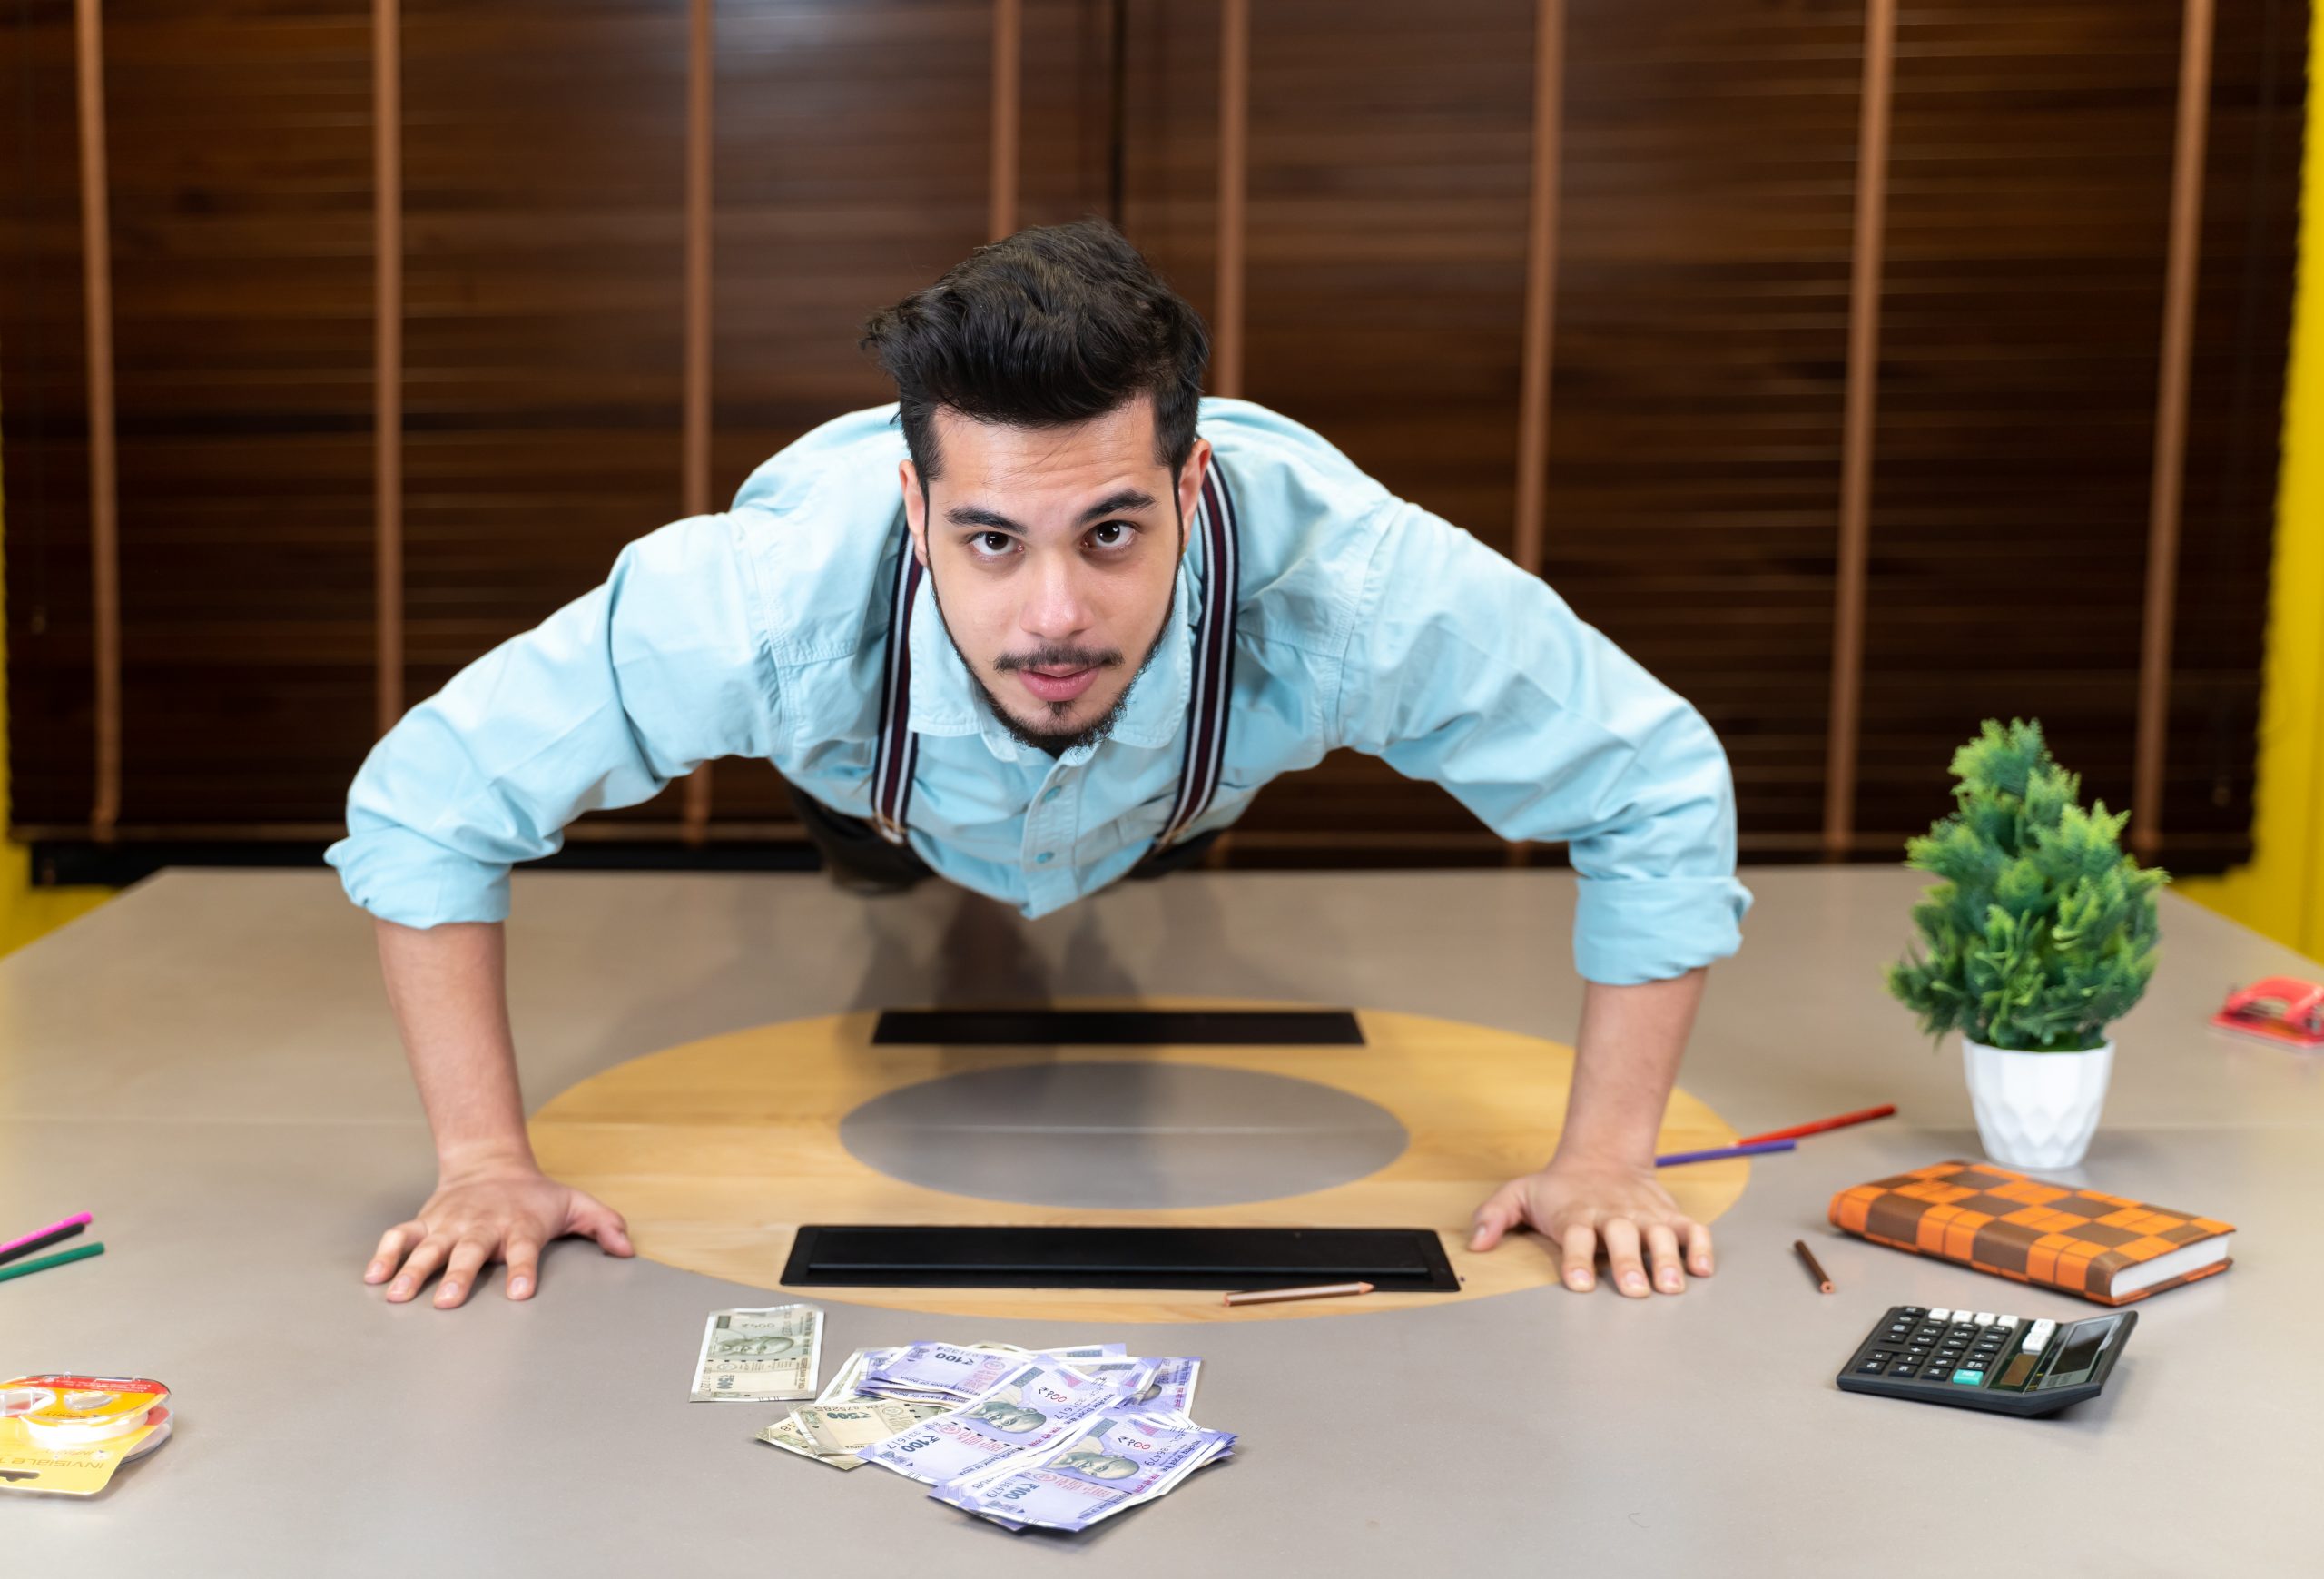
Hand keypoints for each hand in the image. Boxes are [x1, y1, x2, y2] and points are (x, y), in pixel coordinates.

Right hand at [364, 1159, 635, 1307]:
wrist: (490, 1165)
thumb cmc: (535, 1196)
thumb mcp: (575, 1204)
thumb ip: (603, 1225)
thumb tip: (627, 1249)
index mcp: (519, 1225)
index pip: (524, 1250)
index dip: (523, 1271)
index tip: (520, 1294)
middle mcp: (482, 1226)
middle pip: (470, 1252)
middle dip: (458, 1277)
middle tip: (446, 1303)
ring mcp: (449, 1224)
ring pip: (428, 1247)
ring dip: (413, 1271)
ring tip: (397, 1297)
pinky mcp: (425, 1222)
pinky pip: (400, 1236)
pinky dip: (384, 1253)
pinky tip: (373, 1277)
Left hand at [1467, 1157, 1713, 1296]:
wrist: (1603, 1155)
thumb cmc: (1560, 1187)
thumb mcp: (1519, 1193)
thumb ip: (1494, 1216)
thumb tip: (1475, 1243)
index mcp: (1576, 1213)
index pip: (1575, 1235)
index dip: (1576, 1259)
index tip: (1577, 1284)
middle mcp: (1613, 1215)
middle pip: (1622, 1237)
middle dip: (1628, 1264)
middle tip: (1634, 1291)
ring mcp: (1644, 1216)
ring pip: (1661, 1235)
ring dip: (1668, 1259)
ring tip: (1672, 1286)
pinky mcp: (1669, 1215)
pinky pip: (1692, 1229)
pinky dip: (1701, 1247)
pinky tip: (1703, 1269)